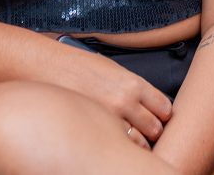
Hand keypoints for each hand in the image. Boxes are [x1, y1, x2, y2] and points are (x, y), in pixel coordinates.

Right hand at [58, 47, 172, 147]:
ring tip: (133, 137)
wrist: (49, 68)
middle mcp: (124, 103)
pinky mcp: (94, 131)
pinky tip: (116, 141)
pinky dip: (121, 146)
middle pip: (155, 128)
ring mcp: (109, 120)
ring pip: (139, 143)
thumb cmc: (79, 66)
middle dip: (153, 130)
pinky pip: (118, 147)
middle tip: (148, 129)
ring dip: (139, 141)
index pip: (164, 107)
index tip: (161, 116)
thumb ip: (133, 87)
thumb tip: (149, 102)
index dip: (164, 113)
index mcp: (133, 84)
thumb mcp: (114, 70)